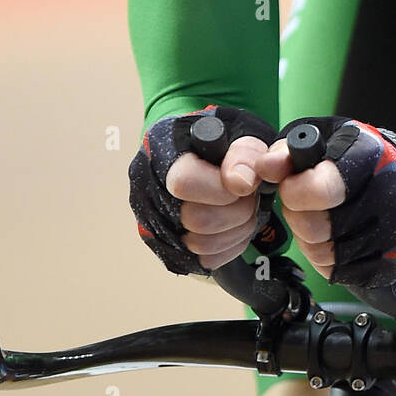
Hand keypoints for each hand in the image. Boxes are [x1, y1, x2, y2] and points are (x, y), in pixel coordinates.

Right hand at [129, 107, 277, 274]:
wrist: (209, 156)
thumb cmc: (223, 144)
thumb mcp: (240, 133)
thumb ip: (245, 153)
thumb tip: (241, 183)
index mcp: (161, 152)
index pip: (184, 183)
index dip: (222, 189)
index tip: (244, 185)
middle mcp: (148, 190)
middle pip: (197, 220)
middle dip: (237, 210)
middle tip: (247, 196)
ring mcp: (153, 223)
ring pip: (201, 246)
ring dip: (236, 230)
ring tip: (242, 207)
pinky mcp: (167, 247)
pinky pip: (204, 261)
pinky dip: (227, 247)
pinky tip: (232, 225)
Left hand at [250, 117, 395, 287]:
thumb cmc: (354, 155)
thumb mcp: (321, 138)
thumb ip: (288, 151)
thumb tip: (265, 167)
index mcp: (369, 158)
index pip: (321, 190)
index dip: (295, 191)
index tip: (292, 185)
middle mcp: (386, 197)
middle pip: (317, 228)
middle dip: (299, 216)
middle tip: (306, 203)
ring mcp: (392, 234)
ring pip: (324, 254)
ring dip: (311, 239)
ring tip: (321, 218)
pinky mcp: (389, 263)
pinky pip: (337, 271)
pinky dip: (327, 258)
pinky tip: (335, 237)